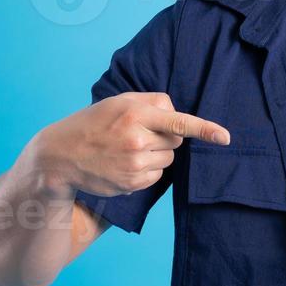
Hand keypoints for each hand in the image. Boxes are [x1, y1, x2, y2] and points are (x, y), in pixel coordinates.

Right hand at [27, 91, 229, 198]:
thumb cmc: (93, 123)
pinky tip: (123, 163)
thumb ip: (152, 102)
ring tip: (126, 149)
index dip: (205, 130)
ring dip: (156, 154)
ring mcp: (134, 166)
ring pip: (168, 160)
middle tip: (137, 134)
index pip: (179, 122)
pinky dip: (147, 170)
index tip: (225, 137)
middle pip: (176, 141)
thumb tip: (177, 113)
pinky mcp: (132, 184)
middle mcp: (137, 142)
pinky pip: (157, 176)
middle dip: (164, 137)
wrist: (60, 156)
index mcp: (135, 115)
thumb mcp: (119, 101)